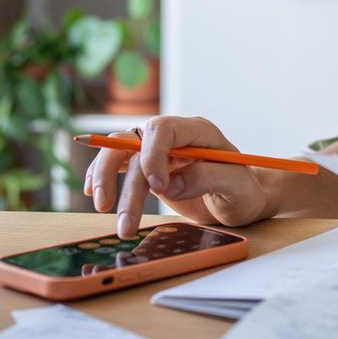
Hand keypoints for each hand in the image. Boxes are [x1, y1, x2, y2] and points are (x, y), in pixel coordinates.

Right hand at [83, 116, 268, 237]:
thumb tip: (170, 185)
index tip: (157, 187)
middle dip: (117, 173)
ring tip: (102, 209)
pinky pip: (119, 164)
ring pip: (120, 152)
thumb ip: (207, 178)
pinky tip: (93, 191)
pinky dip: (103, 175)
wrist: (243, 200)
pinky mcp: (149, 168)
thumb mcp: (236, 186)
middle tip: (110, 208)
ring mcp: (160, 151)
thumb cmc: (244, 191)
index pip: (164, 129)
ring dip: (105, 179)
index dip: (153, 154)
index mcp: (198, 132)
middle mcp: (175, 137)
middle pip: (134, 142)